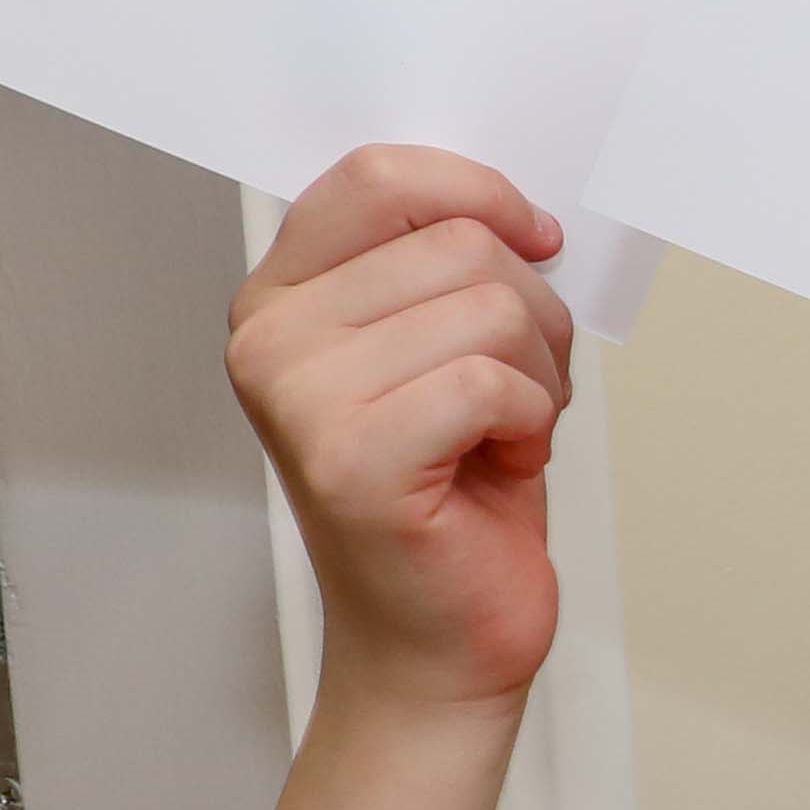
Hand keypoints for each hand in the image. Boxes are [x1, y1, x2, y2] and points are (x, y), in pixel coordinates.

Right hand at [226, 147, 576, 714]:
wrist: (443, 632)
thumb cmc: (455, 493)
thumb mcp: (442, 347)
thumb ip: (444, 263)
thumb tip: (513, 206)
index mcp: (282, 295)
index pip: (376, 177)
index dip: (479, 193)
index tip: (535, 238)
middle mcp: (270, 338)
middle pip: (460, 243)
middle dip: (532, 314)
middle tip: (516, 389)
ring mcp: (300, 399)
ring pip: (490, 308)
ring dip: (539, 375)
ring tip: (503, 432)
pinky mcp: (352, 458)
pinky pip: (493, 382)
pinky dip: (532, 422)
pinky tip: (501, 465)